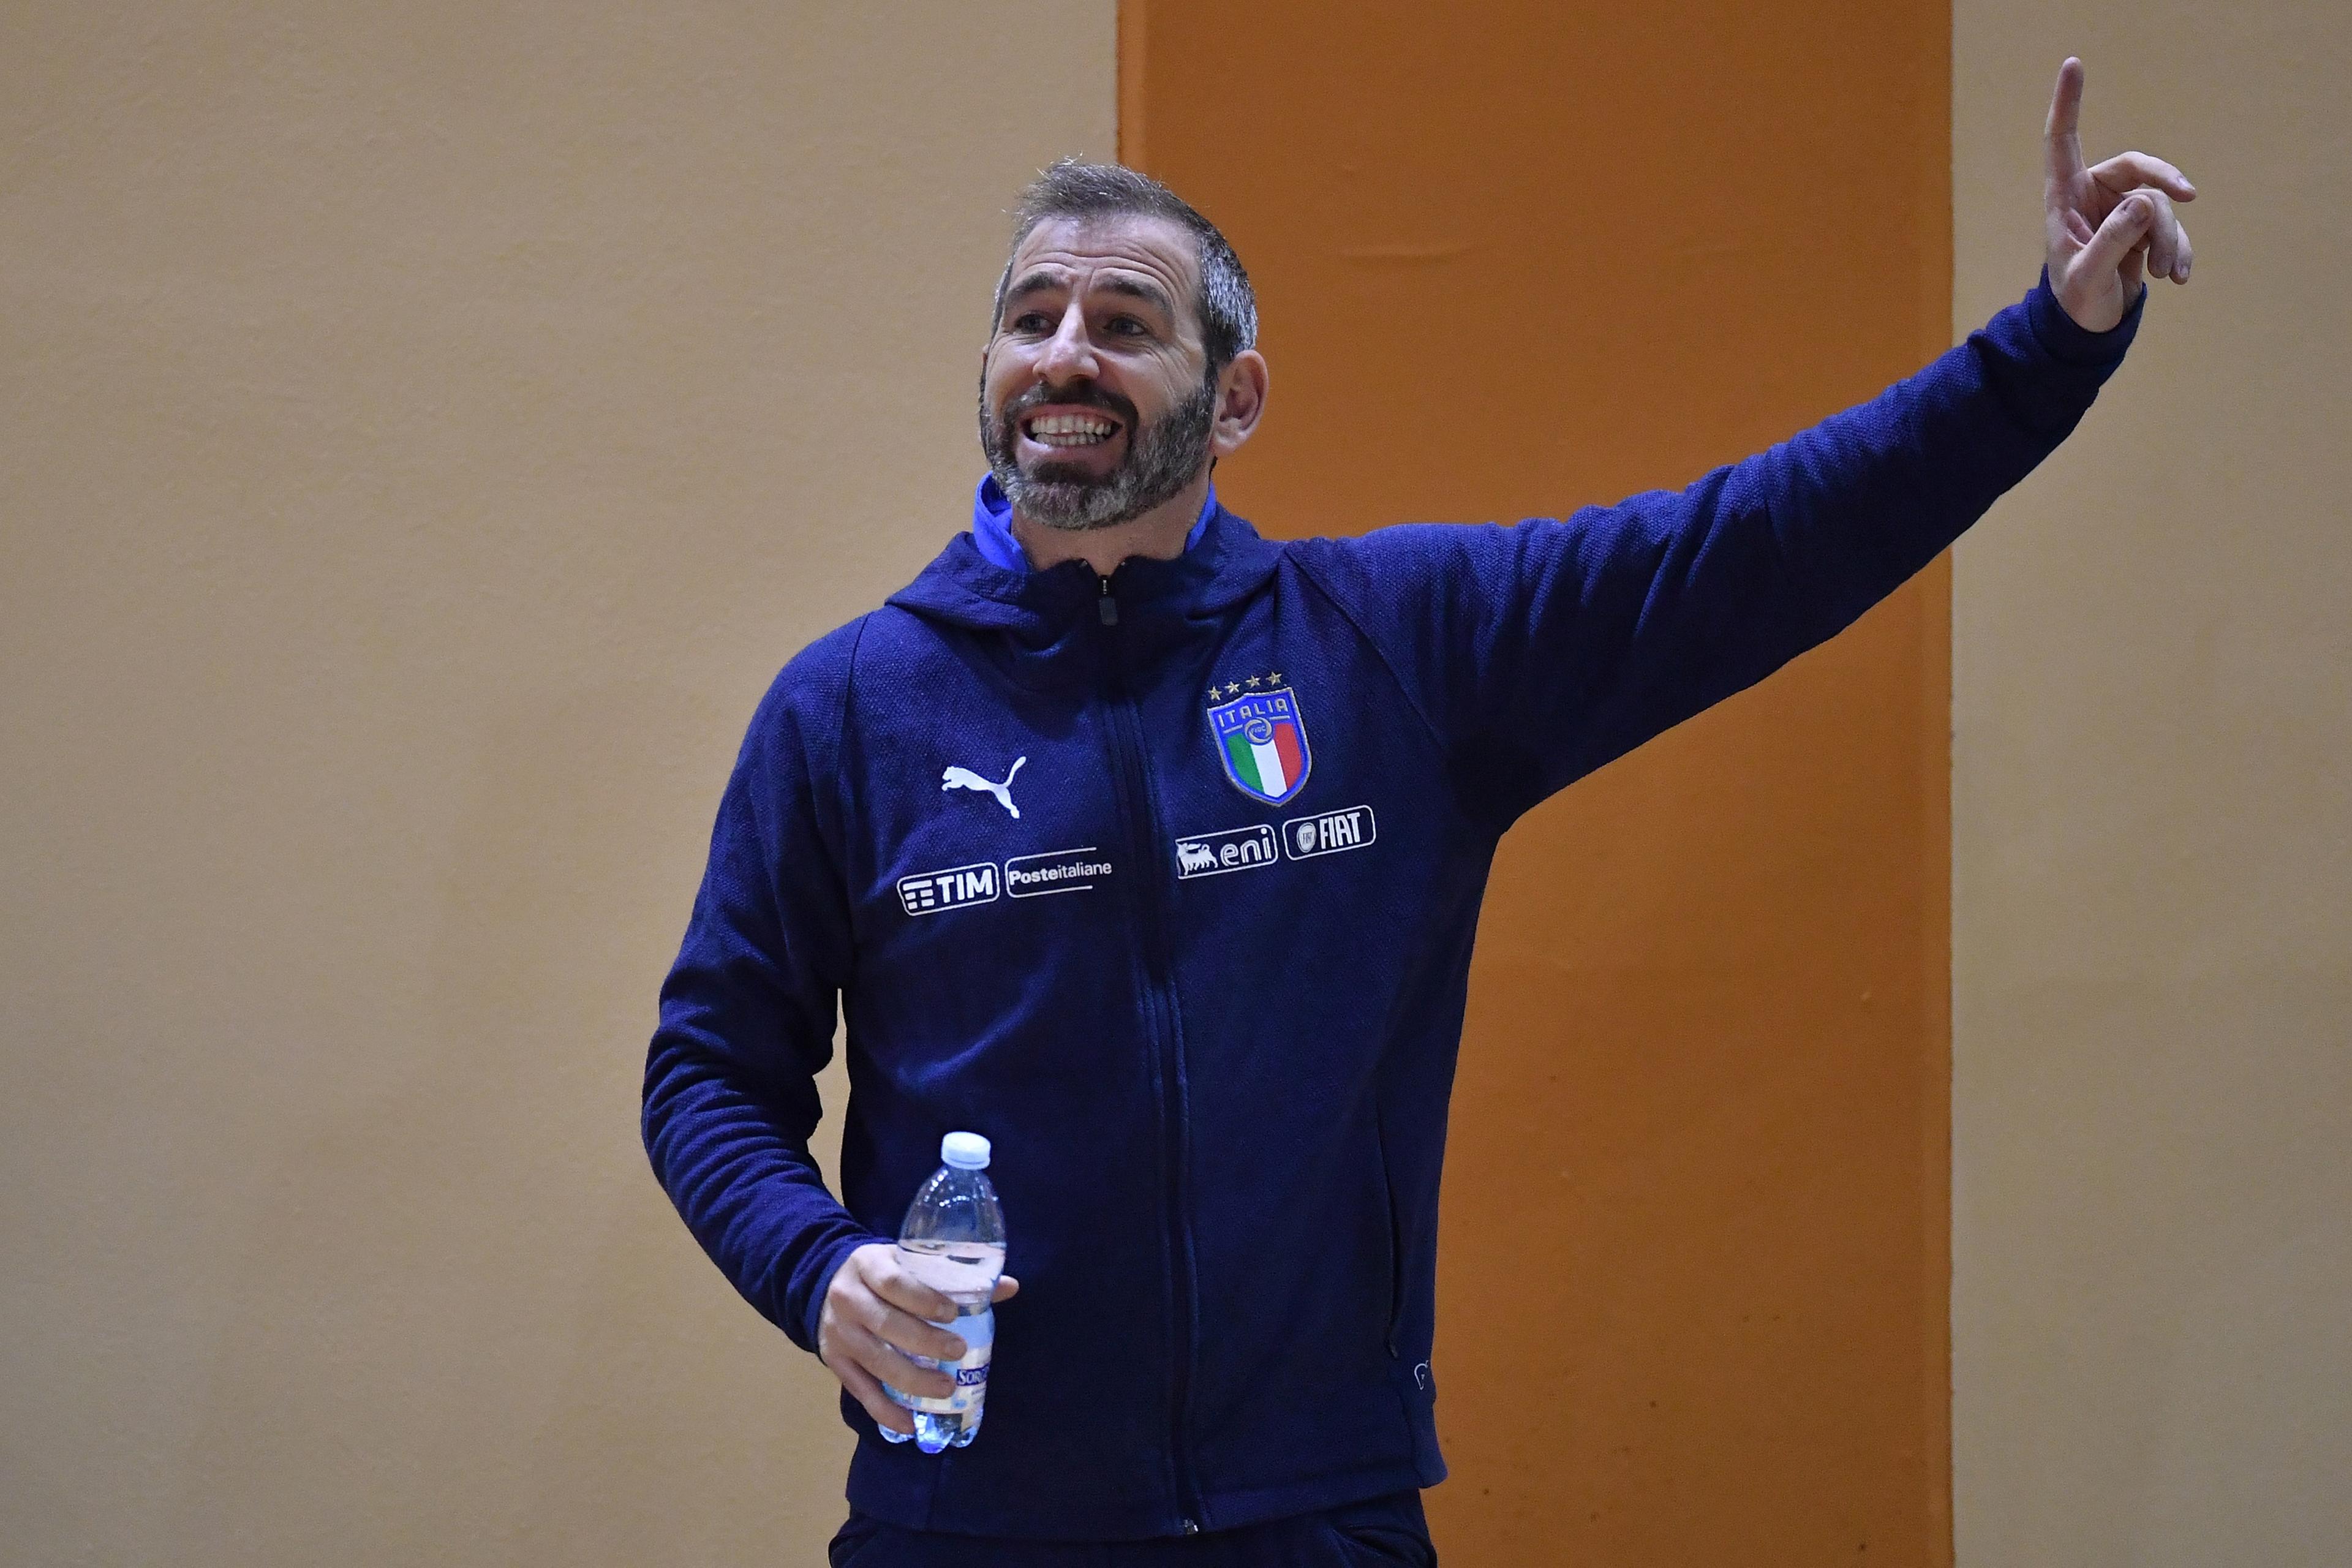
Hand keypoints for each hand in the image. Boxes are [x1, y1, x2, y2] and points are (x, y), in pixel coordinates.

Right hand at [815, 1243, 1020, 1436]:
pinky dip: (886, 1411)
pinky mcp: (835, 1363)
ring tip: (945, 1389)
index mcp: (868, 1265)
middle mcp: (848, 1298)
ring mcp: (838, 1334)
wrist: (825, 1286)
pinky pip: (861, 1391)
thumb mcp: (908, 1262)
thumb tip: (1010, 1287)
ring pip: (875, 1361)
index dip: (923, 1299)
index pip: (894, 1282)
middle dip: (925, 1342)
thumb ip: (954, 1274)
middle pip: (886, 1324)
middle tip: (958, 1352)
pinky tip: (912, 1422)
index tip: (952, 1314)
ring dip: (912, 1380)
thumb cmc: (881, 1274)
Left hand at [2044, 56, 2196, 332]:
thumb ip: (2113, 242)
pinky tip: (2180, 277)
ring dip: (2168, 239)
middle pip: (2137, 168)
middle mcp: (2091, 195)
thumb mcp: (2089, 277)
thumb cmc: (2076, 302)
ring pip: (2159, 204)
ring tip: (2166, 275)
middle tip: (2189, 196)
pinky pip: (2171, 226)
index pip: (2062, 141)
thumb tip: (2145, 203)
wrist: (2089, 328)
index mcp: (2064, 198)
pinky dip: (2180, 250)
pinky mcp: (2142, 227)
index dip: (2068, 103)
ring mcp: (2119, 209)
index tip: (2073, 64)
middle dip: (2165, 183)